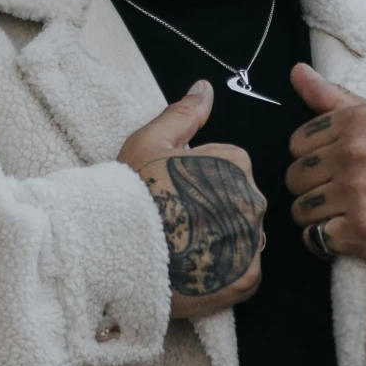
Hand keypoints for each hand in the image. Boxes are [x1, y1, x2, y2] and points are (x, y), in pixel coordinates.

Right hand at [119, 81, 265, 319]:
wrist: (113, 248)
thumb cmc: (129, 192)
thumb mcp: (150, 142)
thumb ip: (184, 114)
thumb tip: (205, 88)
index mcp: (235, 163)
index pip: (231, 169)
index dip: (201, 181)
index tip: (175, 194)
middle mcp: (251, 200)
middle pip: (241, 204)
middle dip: (216, 212)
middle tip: (178, 223)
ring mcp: (250, 240)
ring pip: (245, 238)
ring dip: (223, 243)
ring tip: (186, 249)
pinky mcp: (244, 278)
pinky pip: (246, 272)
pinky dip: (226, 274)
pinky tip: (197, 269)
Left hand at [284, 62, 365, 264]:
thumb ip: (333, 97)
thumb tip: (296, 71)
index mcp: (356, 123)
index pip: (297, 143)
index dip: (313, 157)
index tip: (334, 164)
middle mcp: (354, 155)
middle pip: (295, 178)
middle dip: (312, 188)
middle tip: (340, 192)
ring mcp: (357, 194)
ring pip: (301, 210)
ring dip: (318, 216)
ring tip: (346, 213)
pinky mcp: (361, 230)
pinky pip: (316, 238)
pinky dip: (327, 241)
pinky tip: (349, 232)